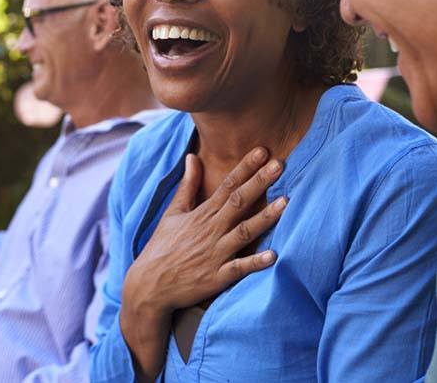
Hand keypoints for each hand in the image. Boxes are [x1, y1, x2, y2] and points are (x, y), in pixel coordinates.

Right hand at [123, 147, 285, 319]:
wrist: (150, 284)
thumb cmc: (163, 245)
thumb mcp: (173, 211)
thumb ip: (188, 185)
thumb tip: (192, 156)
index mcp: (202, 213)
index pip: (227, 185)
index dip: (245, 167)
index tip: (262, 151)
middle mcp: (211, 230)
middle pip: (239, 202)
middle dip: (259, 182)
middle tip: (280, 164)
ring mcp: (215, 254)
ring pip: (244, 232)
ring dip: (265, 217)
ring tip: (286, 203)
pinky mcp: (217, 277)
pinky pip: (239, 269)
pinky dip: (255, 262)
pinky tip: (273, 255)